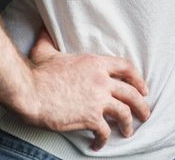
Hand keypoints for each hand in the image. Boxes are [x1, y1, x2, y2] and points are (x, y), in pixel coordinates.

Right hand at [18, 28, 150, 150]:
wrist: (30, 92)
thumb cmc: (37, 72)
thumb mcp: (46, 51)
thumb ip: (49, 39)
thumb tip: (44, 28)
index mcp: (96, 63)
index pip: (126, 68)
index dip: (138, 79)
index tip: (143, 89)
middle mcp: (102, 81)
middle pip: (132, 93)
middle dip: (142, 105)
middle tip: (144, 114)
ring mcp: (98, 100)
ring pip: (124, 113)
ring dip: (128, 125)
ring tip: (127, 132)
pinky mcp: (90, 117)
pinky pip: (105, 131)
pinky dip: (104, 140)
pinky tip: (98, 144)